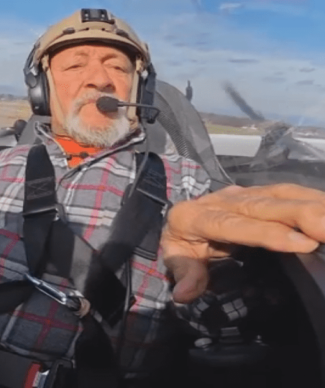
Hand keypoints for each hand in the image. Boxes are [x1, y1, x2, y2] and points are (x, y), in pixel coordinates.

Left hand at [161, 183, 324, 302]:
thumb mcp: (176, 258)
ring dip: (313, 203)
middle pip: (264, 205)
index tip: (303, 243)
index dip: (269, 233)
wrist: (182, 214)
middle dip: (302, 213)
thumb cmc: (183, 241)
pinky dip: (314, 199)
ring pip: (281, 194)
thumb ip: (185, 274)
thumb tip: (184, 295)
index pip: (235, 225)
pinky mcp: (261, 192)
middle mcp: (223, 200)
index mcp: (196, 216)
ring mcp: (245, 193)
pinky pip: (289, 192)